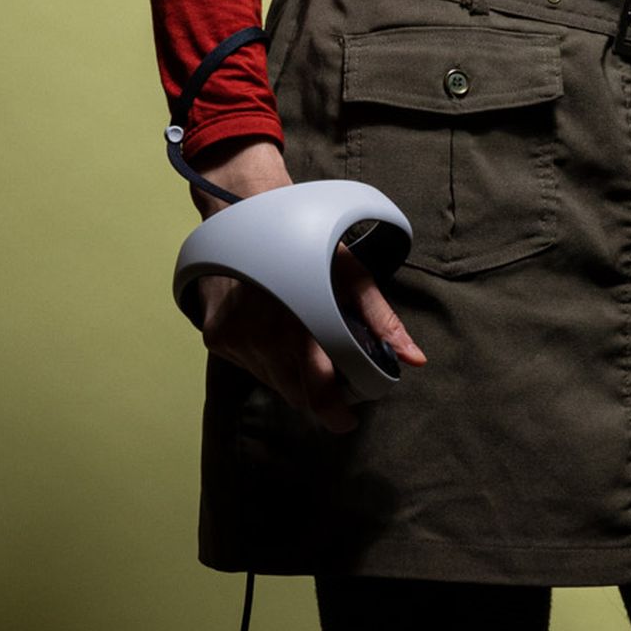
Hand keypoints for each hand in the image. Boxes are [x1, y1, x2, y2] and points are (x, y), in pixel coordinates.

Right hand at [184, 138, 426, 434]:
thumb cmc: (306, 240)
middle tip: (337, 384)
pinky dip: (270, 362)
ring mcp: (235, 338)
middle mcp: (262, 335)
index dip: (335, 412)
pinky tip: (276, 332)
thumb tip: (413, 360)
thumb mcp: (350, 272)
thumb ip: (381, 320)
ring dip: (296, 377)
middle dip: (321, 396)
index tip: (349, 417)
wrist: (244, 213)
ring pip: (274, 381)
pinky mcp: (217, 338)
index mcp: (299, 320)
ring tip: (306, 345)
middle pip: (296, 393)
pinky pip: (252, 366)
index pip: (317, 389)